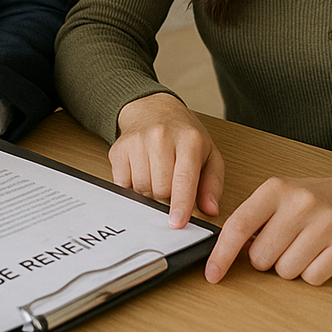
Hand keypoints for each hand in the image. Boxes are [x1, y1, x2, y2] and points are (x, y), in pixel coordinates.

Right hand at [110, 92, 224, 226]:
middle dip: (167, 197)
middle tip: (172, 185)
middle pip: (161, 189)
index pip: (183, 178)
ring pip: (142, 188)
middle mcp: (161, 136)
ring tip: (157, 176)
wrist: (154, 109)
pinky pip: (123, 184)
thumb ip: (212, 184)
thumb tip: (211, 210)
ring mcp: (137, 141)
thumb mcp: (209, 155)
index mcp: (189, 140)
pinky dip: (133, 187)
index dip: (181, 203)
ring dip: (150, 192)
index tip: (177, 223)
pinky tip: (142, 174)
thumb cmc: (184, 135)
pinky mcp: (119, 148)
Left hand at [204, 172, 331, 285]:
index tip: (212, 273)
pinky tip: (317, 253)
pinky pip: (312, 278)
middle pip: (261, 256)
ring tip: (301, 245)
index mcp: (276, 189)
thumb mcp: (277, 196)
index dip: (222, 253)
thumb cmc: (310, 199)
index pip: (239, 225)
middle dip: (264, 257)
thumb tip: (227, 250)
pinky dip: (310, 272)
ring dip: (288, 266)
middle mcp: (299, 204)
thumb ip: (252, 218)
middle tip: (280, 241)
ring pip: (285, 271)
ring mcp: (324, 224)